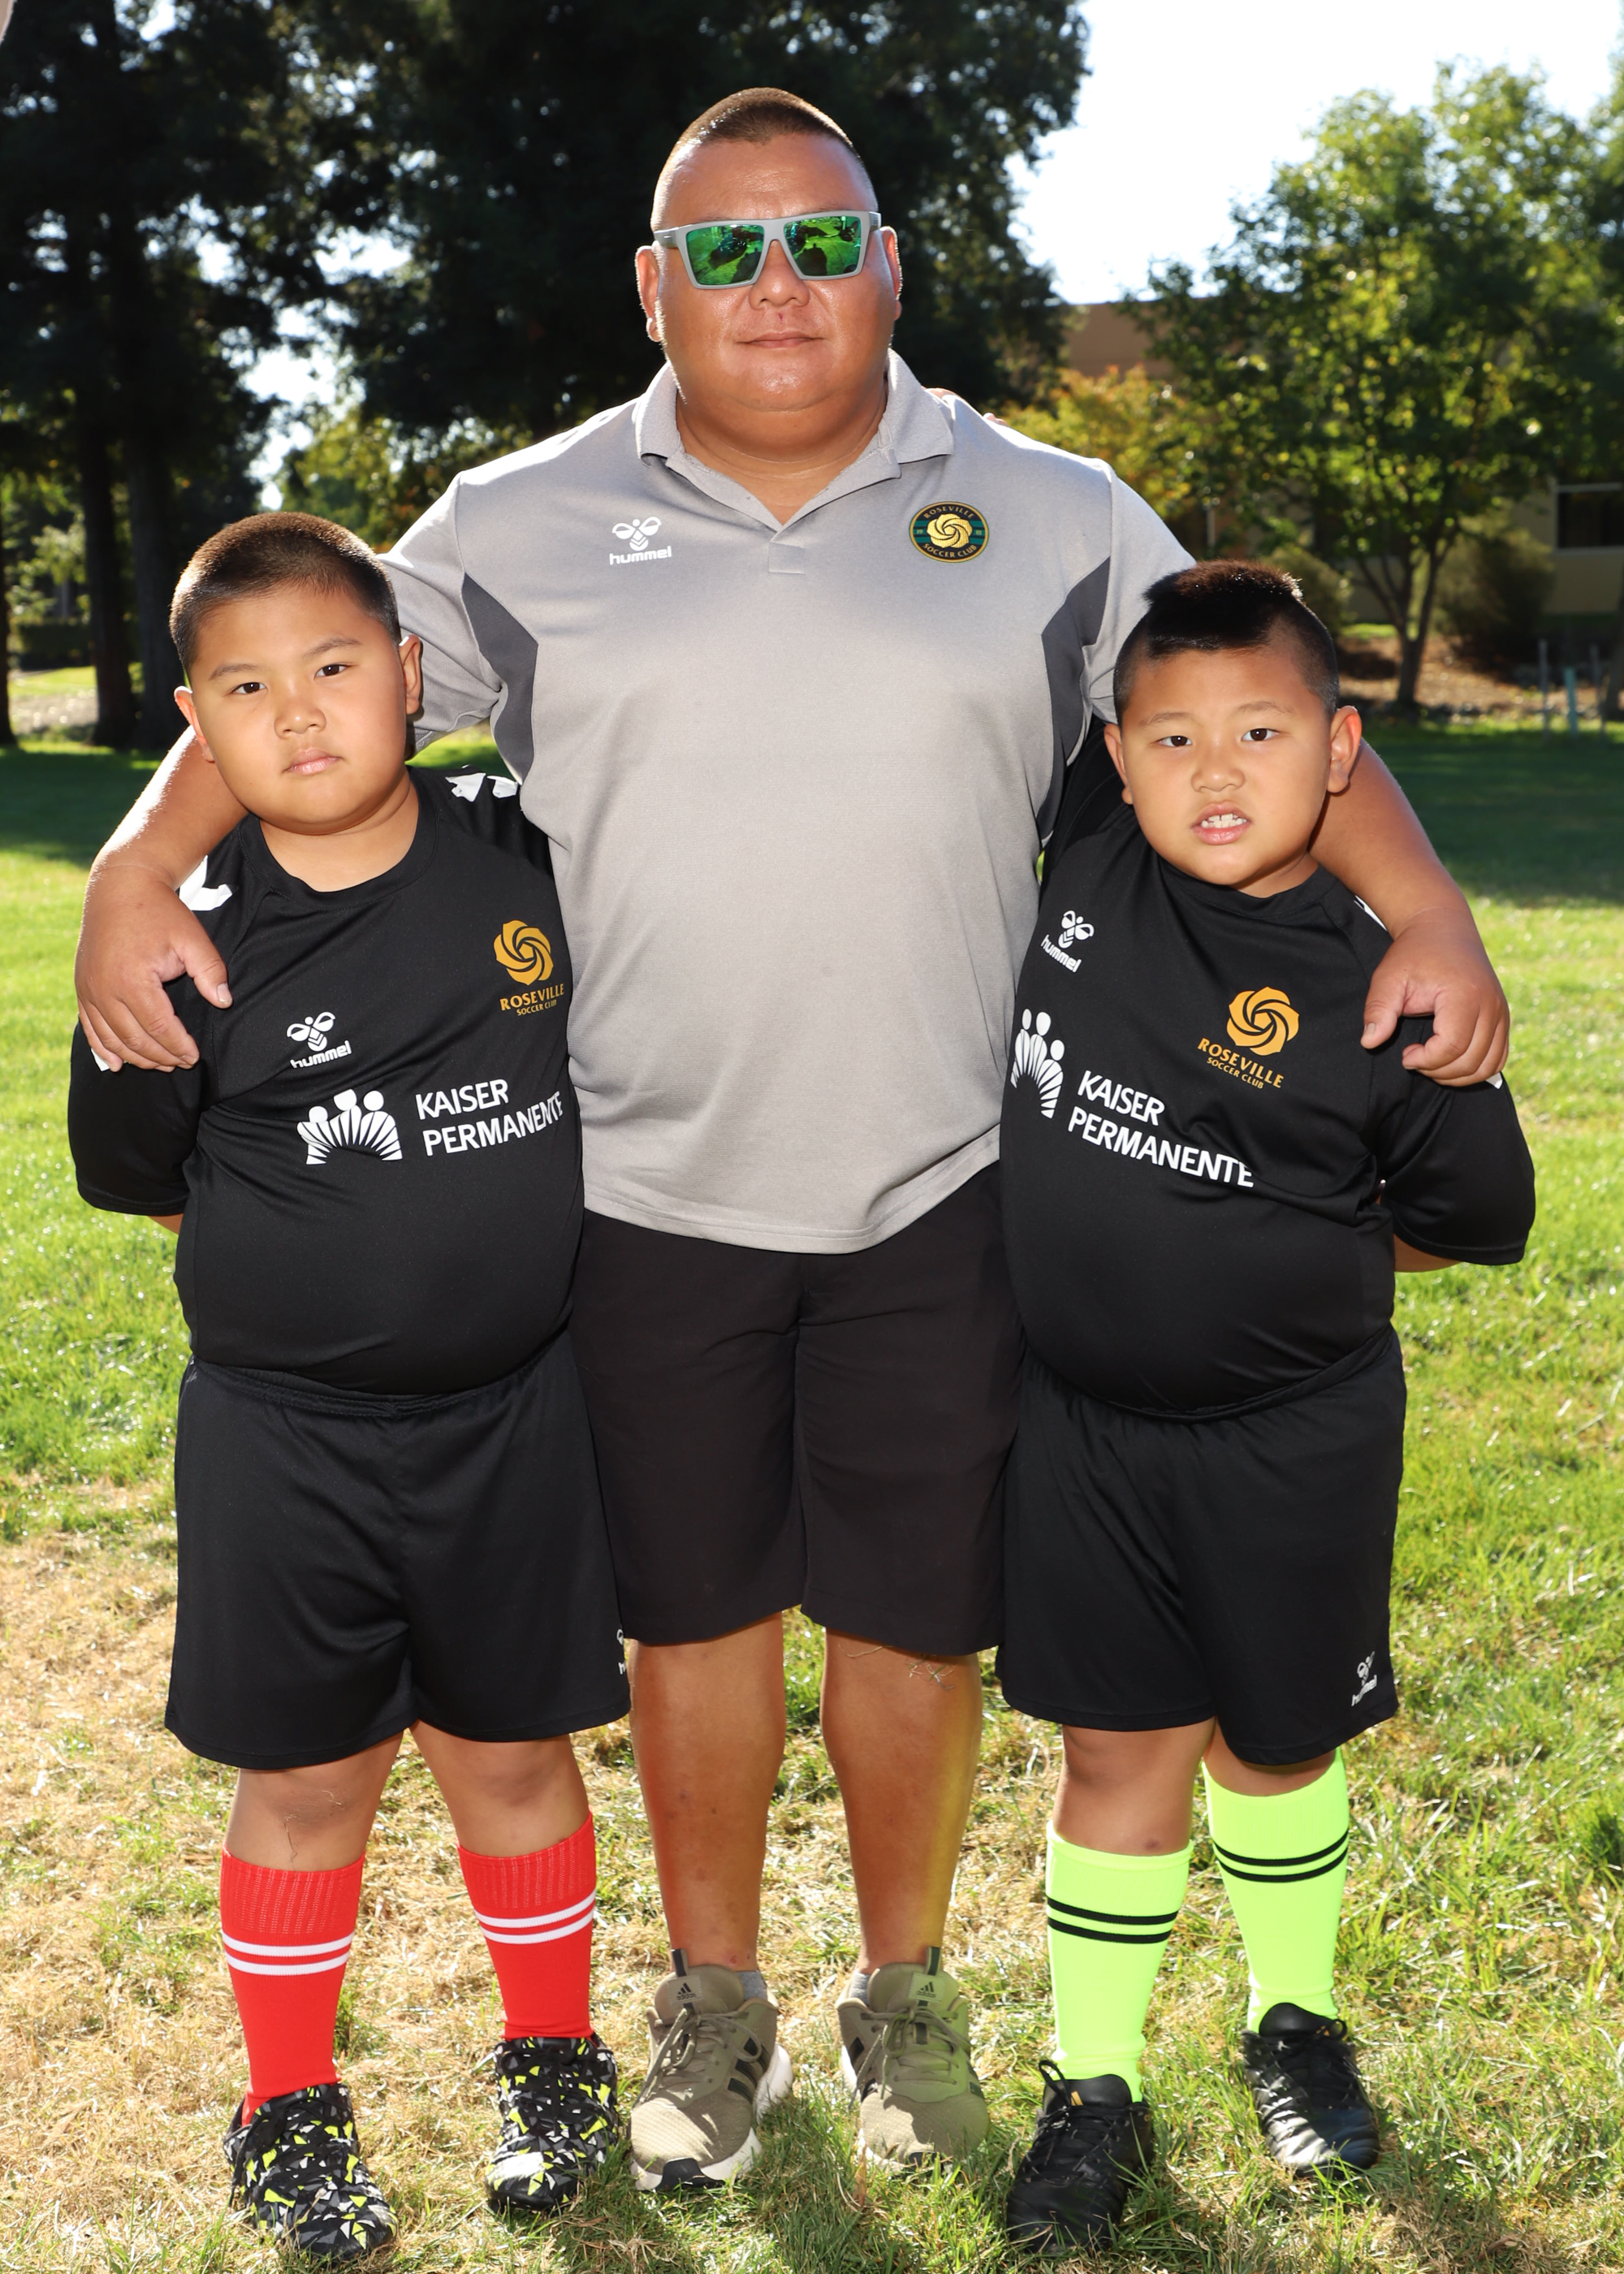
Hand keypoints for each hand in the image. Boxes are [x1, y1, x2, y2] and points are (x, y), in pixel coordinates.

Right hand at [75, 861, 231, 1070]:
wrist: (120, 886)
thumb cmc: (160, 911)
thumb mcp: (192, 937)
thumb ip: (210, 971)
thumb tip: (223, 1002)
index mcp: (132, 979)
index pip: (159, 1027)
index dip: (178, 1046)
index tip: (194, 1057)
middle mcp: (105, 989)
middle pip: (135, 1039)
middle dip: (161, 1057)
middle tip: (182, 1064)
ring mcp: (89, 990)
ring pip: (113, 1039)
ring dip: (137, 1057)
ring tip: (161, 1065)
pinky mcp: (82, 987)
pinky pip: (90, 1027)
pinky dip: (103, 1049)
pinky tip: (116, 1064)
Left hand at [1361, 904, 1508, 1085]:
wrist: (1442, 930)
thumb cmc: (1413, 954)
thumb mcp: (1388, 978)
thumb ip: (1378, 1010)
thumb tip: (1369, 1041)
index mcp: (1464, 994)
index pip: (1452, 1046)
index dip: (1426, 1060)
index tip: (1405, 1054)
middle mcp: (1491, 1005)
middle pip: (1471, 1061)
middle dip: (1438, 1070)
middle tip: (1415, 1058)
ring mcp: (1502, 1012)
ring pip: (1488, 1065)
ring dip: (1457, 1075)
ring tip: (1431, 1061)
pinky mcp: (1503, 1018)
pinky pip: (1498, 1058)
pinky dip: (1474, 1068)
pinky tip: (1448, 1059)